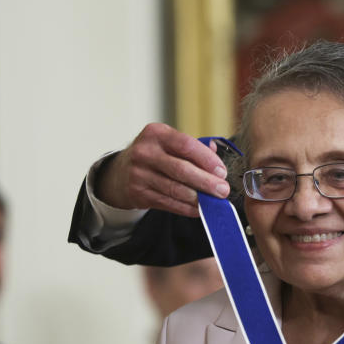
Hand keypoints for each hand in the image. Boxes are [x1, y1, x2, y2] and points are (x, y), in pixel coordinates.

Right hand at [95, 123, 229, 216]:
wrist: (120, 172)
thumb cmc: (154, 155)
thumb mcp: (168, 142)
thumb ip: (193, 146)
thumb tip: (216, 151)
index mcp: (156, 133)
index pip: (186, 145)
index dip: (207, 160)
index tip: (222, 171)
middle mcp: (144, 152)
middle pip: (181, 169)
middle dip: (206, 182)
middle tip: (223, 190)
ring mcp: (139, 173)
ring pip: (175, 189)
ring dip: (198, 198)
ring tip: (214, 202)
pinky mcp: (138, 193)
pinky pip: (167, 203)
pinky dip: (186, 208)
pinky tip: (199, 209)